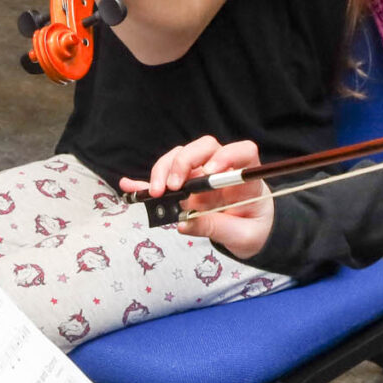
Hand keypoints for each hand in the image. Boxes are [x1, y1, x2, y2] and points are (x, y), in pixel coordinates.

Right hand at [121, 136, 272, 257]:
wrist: (249, 234)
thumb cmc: (252, 229)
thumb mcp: (242, 236)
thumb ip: (216, 227)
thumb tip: (184, 224)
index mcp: (245, 178)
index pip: (242, 152)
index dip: (228, 155)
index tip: (211, 172)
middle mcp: (222, 169)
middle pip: (204, 147)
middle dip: (184, 161)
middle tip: (173, 185)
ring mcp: (201, 174)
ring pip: (180, 156)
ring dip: (164, 170)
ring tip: (155, 193)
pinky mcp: (184, 185)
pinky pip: (163, 179)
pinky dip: (145, 181)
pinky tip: (129, 185)